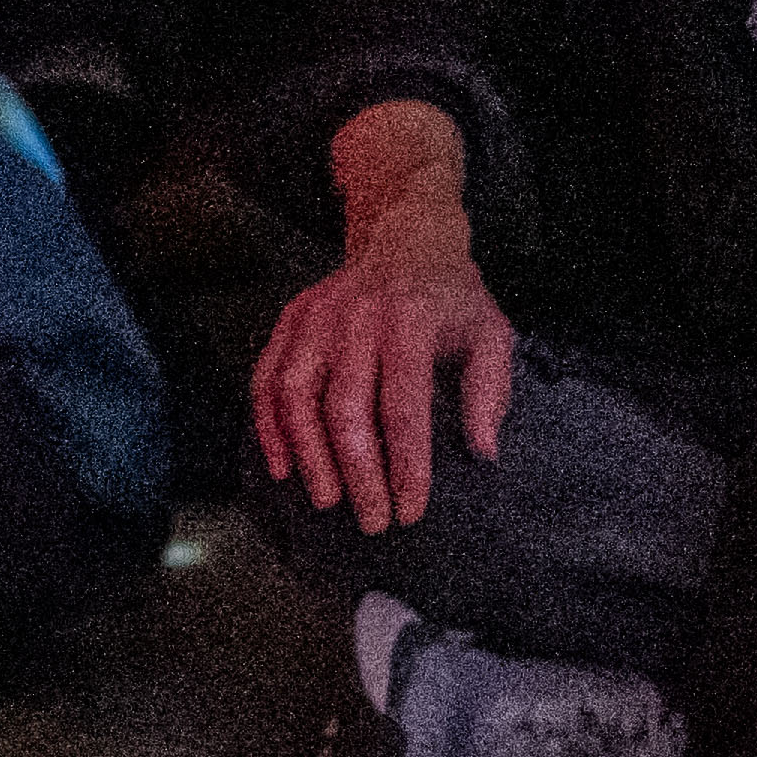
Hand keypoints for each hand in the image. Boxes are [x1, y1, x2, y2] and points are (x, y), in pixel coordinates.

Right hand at [250, 213, 516, 532]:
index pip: (404, 407)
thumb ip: (489, 391)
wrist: (404, 237)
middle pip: (345, 410)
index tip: (410, 509)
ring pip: (295, 397)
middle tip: (371, 519)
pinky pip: (265, 380)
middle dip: (357, 473)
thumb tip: (483, 452)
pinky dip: (268, 427)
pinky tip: (282, 466)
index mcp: (411, 321)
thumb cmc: (451, 297)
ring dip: (308, 456)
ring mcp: (315, 318)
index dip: (406, 465)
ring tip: (326, 499)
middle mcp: (356, 319)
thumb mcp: (491, 333)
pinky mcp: (289, 321)